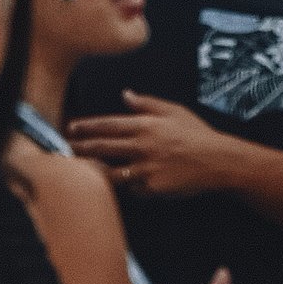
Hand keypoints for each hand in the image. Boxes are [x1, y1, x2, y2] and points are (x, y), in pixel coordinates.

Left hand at [65, 94, 241, 197]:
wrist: (217, 161)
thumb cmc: (196, 133)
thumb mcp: (173, 111)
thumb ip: (147, 103)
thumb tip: (126, 95)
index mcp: (146, 125)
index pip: (109, 125)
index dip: (88, 126)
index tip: (71, 127)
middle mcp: (142, 146)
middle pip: (103, 148)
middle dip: (81, 148)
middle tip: (65, 149)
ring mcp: (146, 168)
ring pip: (112, 172)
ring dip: (96, 171)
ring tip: (82, 170)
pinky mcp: (152, 188)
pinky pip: (133, 188)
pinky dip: (128, 186)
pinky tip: (124, 184)